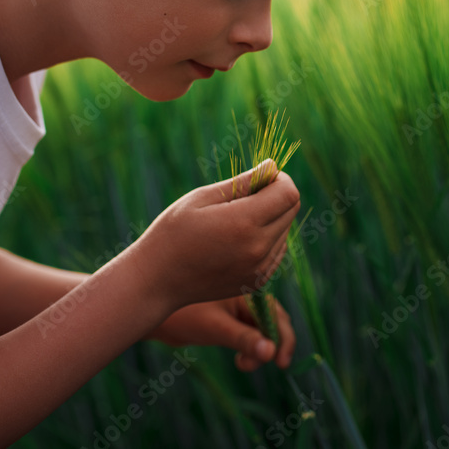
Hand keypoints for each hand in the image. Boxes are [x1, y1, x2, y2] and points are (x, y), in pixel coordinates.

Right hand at [127, 159, 300, 311]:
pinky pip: (277, 251)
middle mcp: (258, 248)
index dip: (280, 179)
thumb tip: (272, 166)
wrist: (157, 280)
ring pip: (285, 231)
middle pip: (291, 210)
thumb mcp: (203, 198)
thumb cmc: (173, 232)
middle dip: (277, 196)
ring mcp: (260, 269)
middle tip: (247, 195)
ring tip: (236, 220)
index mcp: (244, 223)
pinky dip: (267, 239)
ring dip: (272, 218)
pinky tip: (238, 239)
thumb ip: (243, 182)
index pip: (289, 193)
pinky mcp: (258, 281)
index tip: (262, 177)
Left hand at [150, 296, 295, 370]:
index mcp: (247, 293)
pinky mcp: (229, 323)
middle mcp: (246, 300)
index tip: (281, 362)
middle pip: (274, 323)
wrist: (155, 317)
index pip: (277, 315)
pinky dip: (250, 351)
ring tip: (244, 365)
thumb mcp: (216, 328)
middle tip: (274, 366)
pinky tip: (241, 362)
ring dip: (260, 351)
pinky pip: (249, 337)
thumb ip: (243, 339)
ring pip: (262, 334)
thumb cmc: (183, 315)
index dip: (284, 338)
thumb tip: (270, 353)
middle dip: (273, 346)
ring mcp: (238, 312)